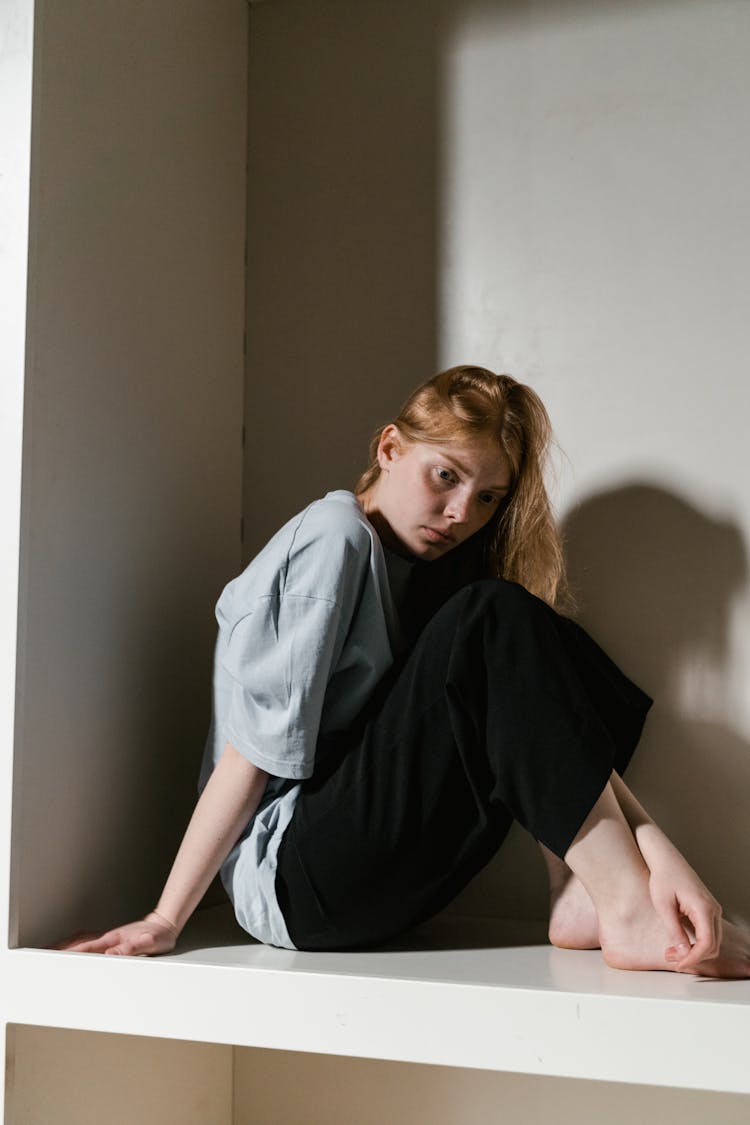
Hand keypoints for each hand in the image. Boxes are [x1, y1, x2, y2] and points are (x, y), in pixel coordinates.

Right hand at [53, 911, 178, 956]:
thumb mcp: (150, 943)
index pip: (87, 948)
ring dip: (66, 951)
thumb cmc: (159, 935)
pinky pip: (91, 947)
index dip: (70, 954)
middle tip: (42, 959)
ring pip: (83, 946)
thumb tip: (113, 954)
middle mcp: (109, 940)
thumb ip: (132, 948)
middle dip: (60, 952)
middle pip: (79, 946)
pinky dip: (77, 950)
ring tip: (49, 958)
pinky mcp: (113, 944)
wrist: (164, 925)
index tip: (54, 958)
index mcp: (114, 940)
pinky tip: (72, 954)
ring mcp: (109, 941)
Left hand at [648, 857, 722, 970]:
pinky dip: (696, 942)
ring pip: (712, 941)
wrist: (666, 860)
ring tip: (670, 952)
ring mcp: (712, 909)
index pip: (707, 944)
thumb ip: (675, 930)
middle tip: (669, 958)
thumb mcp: (663, 906)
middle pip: (713, 946)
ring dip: (694, 951)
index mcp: (704, 908)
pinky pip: (708, 933)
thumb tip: (684, 953)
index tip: (677, 965)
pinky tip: (678, 943)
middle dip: (693, 957)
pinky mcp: (707, 910)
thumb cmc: (662, 878)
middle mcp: (713, 909)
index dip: (693, 958)